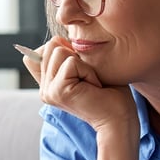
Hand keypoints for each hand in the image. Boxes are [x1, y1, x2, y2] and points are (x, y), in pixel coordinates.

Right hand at [21, 36, 137, 135]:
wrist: (120, 120)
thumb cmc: (111, 94)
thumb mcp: (86, 69)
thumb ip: (68, 55)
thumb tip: (58, 39)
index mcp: (48, 85)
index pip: (39, 52)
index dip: (63, 51)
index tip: (82, 73)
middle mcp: (44, 89)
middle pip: (51, 46)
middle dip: (77, 57)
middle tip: (90, 80)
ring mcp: (48, 91)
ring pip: (59, 50)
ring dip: (84, 65)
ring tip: (92, 84)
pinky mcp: (58, 91)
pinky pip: (71, 62)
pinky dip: (88, 71)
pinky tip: (94, 88)